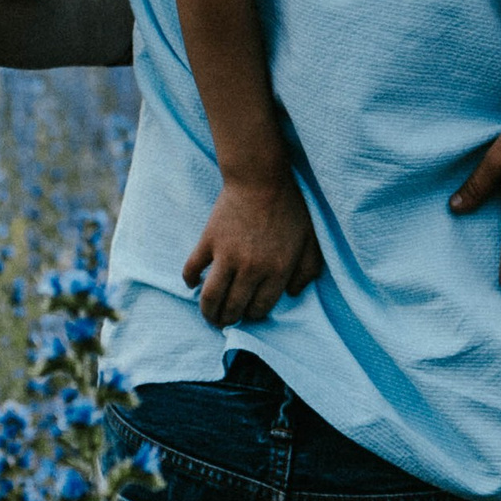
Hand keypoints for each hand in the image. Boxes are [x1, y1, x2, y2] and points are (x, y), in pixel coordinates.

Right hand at [183, 174, 323, 329]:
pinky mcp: (208, 241)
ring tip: (208, 316)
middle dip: (229, 319)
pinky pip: (192, 268)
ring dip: (208, 312)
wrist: (260, 179)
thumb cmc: (289, 209)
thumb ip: (308, 271)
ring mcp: (227, 256)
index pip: (260, 308)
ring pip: (211, 296)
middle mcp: (251, 269)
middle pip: (234, 307)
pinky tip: (192, 284)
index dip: (253, 316)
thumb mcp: (310, 241)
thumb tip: (293, 294)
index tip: (249, 315)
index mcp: (277, 271)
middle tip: (225, 321)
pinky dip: (189, 280)